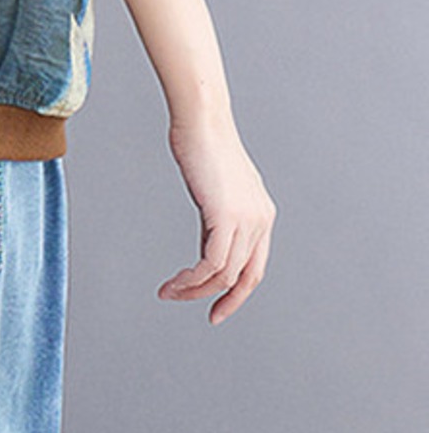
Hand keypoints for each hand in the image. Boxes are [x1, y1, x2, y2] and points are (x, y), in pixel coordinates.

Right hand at [158, 113, 276, 325]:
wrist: (201, 119)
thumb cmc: (202, 142)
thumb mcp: (215, 188)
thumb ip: (217, 218)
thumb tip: (208, 247)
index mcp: (262, 214)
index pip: (254, 266)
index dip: (237, 292)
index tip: (216, 307)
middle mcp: (260, 220)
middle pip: (244, 277)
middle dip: (222, 301)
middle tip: (201, 313)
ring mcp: (247, 220)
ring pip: (225, 274)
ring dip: (196, 290)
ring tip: (170, 292)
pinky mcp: (227, 217)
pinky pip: (212, 263)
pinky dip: (192, 279)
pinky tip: (174, 282)